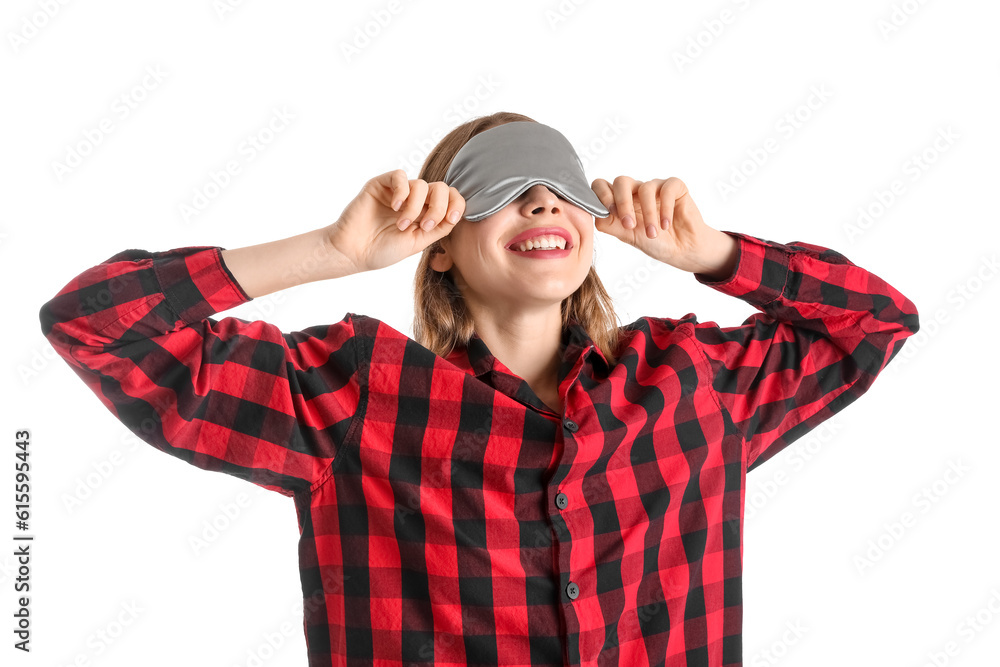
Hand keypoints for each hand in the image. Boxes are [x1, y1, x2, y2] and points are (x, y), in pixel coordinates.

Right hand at [325, 169, 465, 272]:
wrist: (353, 252)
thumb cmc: (382, 250)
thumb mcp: (418, 243)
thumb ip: (438, 229)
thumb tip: (457, 215)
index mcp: (426, 213)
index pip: (450, 198)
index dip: (456, 204)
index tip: (450, 219)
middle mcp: (414, 200)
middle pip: (441, 188)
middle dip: (439, 207)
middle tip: (424, 226)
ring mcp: (398, 191)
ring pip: (421, 184)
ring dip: (415, 207)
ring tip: (401, 225)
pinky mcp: (381, 184)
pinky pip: (400, 176)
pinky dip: (402, 192)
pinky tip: (394, 207)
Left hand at [590, 175, 719, 272]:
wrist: (682, 250)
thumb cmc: (655, 242)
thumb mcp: (628, 236)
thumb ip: (611, 224)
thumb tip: (595, 215)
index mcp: (620, 200)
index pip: (603, 185)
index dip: (602, 195)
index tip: (609, 213)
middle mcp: (636, 190)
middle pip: (621, 181)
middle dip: (623, 203)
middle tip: (629, 224)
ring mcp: (655, 187)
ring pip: (644, 189)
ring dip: (648, 214)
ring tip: (652, 233)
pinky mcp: (675, 187)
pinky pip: (666, 189)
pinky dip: (665, 209)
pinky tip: (666, 225)